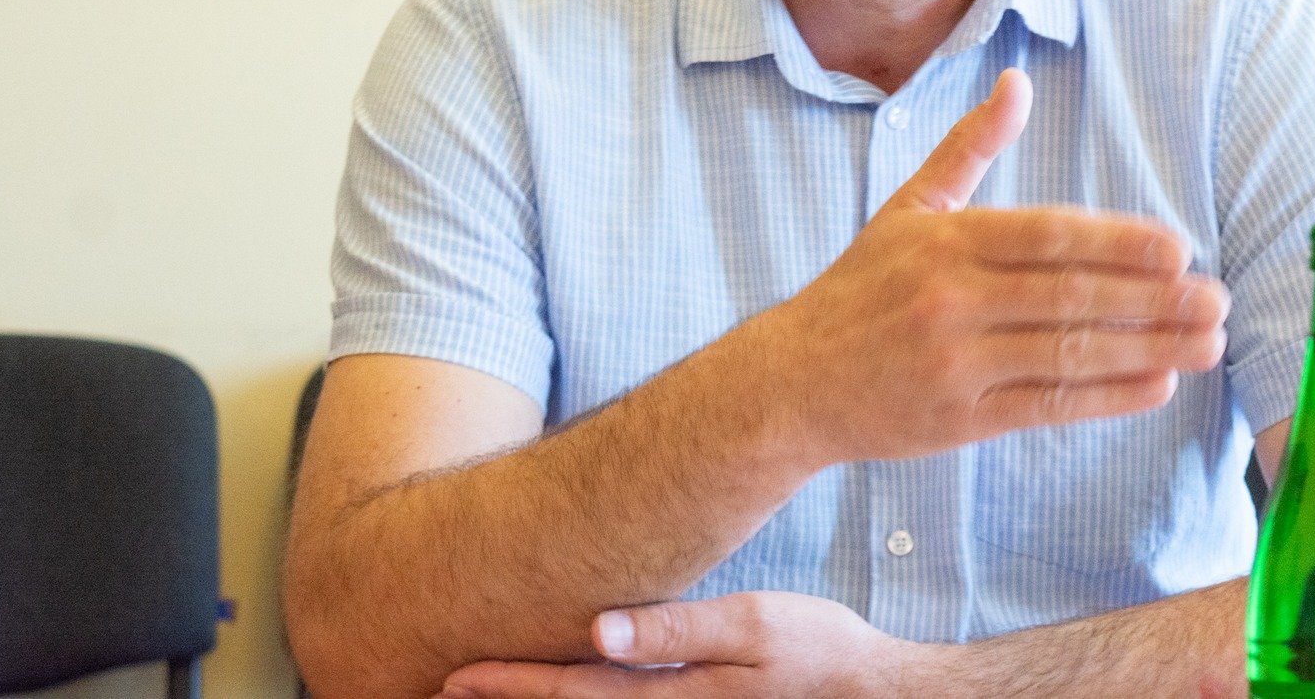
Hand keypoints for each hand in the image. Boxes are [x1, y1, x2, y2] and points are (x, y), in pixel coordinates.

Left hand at [434, 592, 910, 698]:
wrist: (874, 696)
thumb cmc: (816, 651)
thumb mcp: (753, 623)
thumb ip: (675, 629)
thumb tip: (597, 630)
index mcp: (671, 696)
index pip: (571, 691)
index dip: (510, 684)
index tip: (452, 675)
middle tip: (441, 687)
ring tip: (484, 694)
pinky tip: (560, 692)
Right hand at [750, 67, 1229, 467]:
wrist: (793, 381)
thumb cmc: (860, 288)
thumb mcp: (908, 206)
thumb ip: (969, 147)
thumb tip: (1017, 83)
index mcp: (944, 241)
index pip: (1046, 237)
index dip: (1116, 243)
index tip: (1177, 248)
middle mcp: (950, 300)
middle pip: (1069, 298)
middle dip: (1152, 301)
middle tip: (1215, 299)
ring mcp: (957, 363)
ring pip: (1067, 355)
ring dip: (1147, 350)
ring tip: (1206, 343)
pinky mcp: (961, 419)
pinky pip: (1048, 406)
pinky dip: (1108, 398)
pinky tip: (1158, 384)